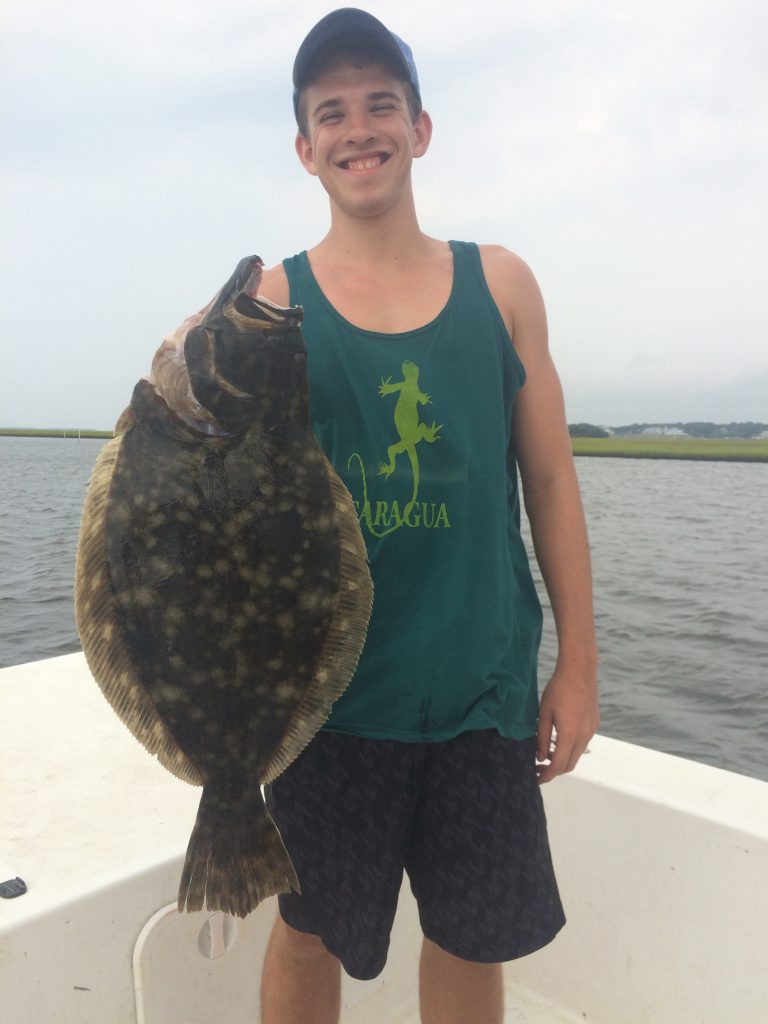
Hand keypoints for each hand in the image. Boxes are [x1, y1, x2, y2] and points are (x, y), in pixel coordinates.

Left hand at [535, 660, 598, 784]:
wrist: (579, 670)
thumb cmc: (558, 689)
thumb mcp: (543, 713)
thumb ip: (541, 737)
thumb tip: (539, 756)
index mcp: (570, 735)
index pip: (558, 765)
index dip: (546, 775)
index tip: (536, 779)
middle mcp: (584, 736)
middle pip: (570, 764)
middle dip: (554, 770)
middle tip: (538, 768)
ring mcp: (591, 730)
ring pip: (577, 754)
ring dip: (562, 758)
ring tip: (545, 753)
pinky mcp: (594, 723)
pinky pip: (582, 743)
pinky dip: (570, 748)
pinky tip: (558, 739)